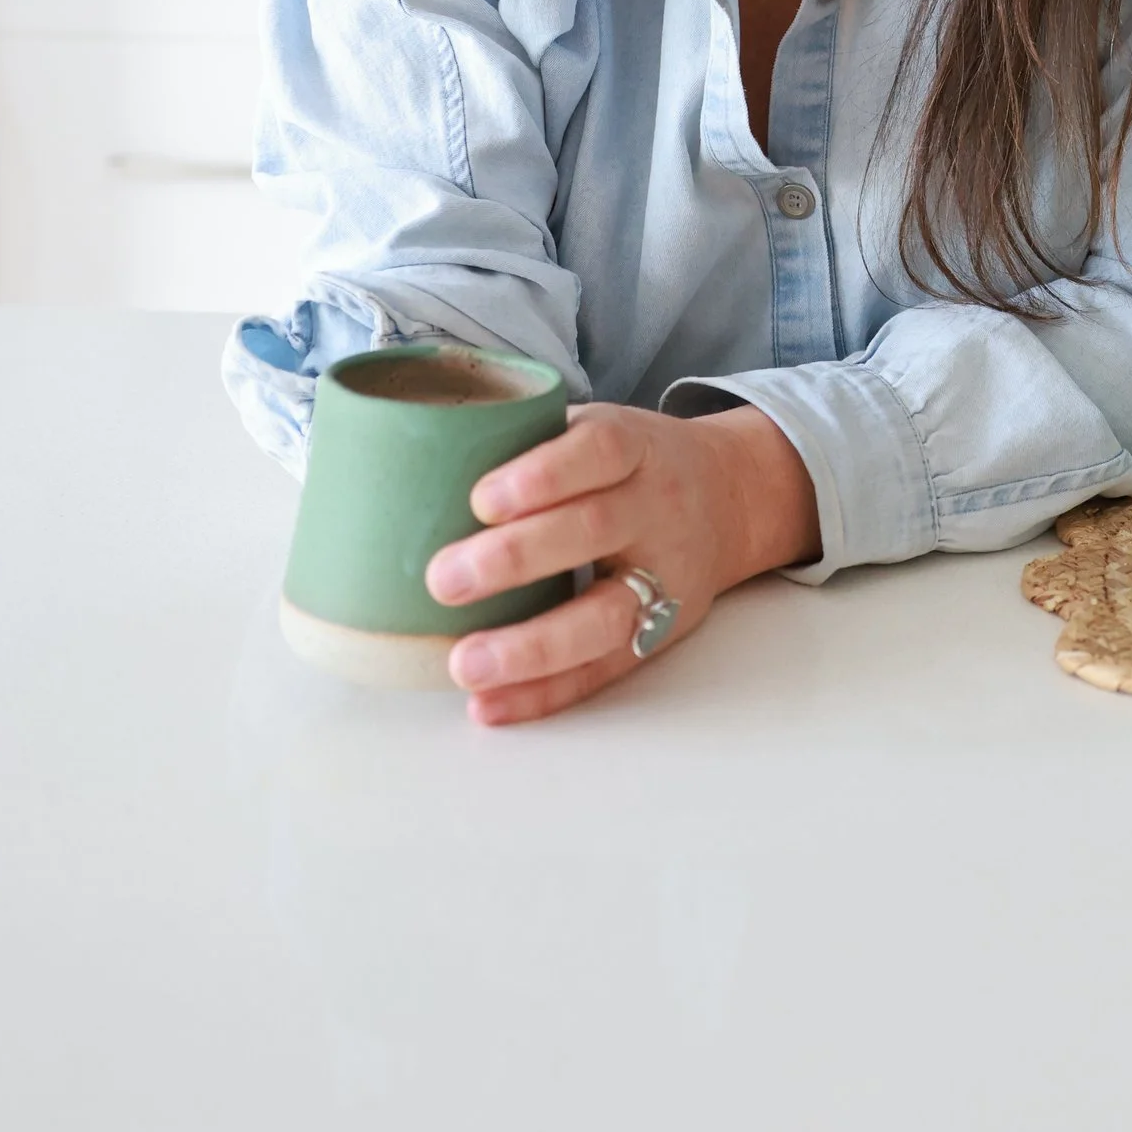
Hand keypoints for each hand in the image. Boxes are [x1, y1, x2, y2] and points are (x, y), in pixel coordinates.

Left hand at [424, 401, 819, 726]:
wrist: (731, 498)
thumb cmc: (628, 464)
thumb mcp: (597, 426)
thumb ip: (526, 441)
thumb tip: (399, 460)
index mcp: (636, 447)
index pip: (599, 450)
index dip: (542, 475)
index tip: (480, 498)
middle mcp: (658, 507)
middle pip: (596, 530)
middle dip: (518, 558)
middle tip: (442, 579)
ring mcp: (665, 575)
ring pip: (607, 614)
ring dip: (531, 645)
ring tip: (464, 664)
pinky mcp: (659, 632)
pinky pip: (603, 669)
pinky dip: (545, 693)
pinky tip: (489, 704)